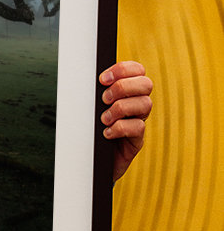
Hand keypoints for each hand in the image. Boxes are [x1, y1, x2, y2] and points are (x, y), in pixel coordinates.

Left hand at [99, 60, 152, 181]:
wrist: (90, 161)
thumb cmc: (88, 129)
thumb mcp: (90, 106)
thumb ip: (94, 91)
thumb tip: (83, 75)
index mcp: (127, 91)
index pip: (137, 70)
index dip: (123, 69)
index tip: (102, 79)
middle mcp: (136, 104)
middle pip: (146, 84)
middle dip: (123, 87)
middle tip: (104, 99)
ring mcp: (138, 121)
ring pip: (145, 104)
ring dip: (120, 108)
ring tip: (104, 119)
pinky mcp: (137, 140)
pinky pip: (138, 127)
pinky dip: (120, 128)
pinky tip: (106, 133)